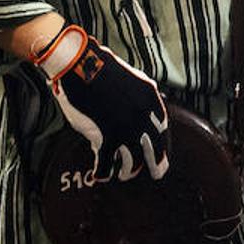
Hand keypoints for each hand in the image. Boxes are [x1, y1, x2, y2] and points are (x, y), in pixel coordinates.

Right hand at [33, 24, 168, 182]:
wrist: (81, 67)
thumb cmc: (103, 70)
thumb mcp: (134, 80)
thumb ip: (141, 99)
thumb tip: (144, 116)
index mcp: (151, 100)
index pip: (162, 128)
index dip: (162, 142)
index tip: (161, 150)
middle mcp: (142, 117)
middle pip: (154, 149)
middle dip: (156, 164)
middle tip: (158, 173)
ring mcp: (124, 129)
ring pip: (132, 161)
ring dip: (128, 171)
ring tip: (125, 175)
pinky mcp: (104, 137)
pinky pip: (106, 164)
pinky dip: (103, 172)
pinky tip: (101, 176)